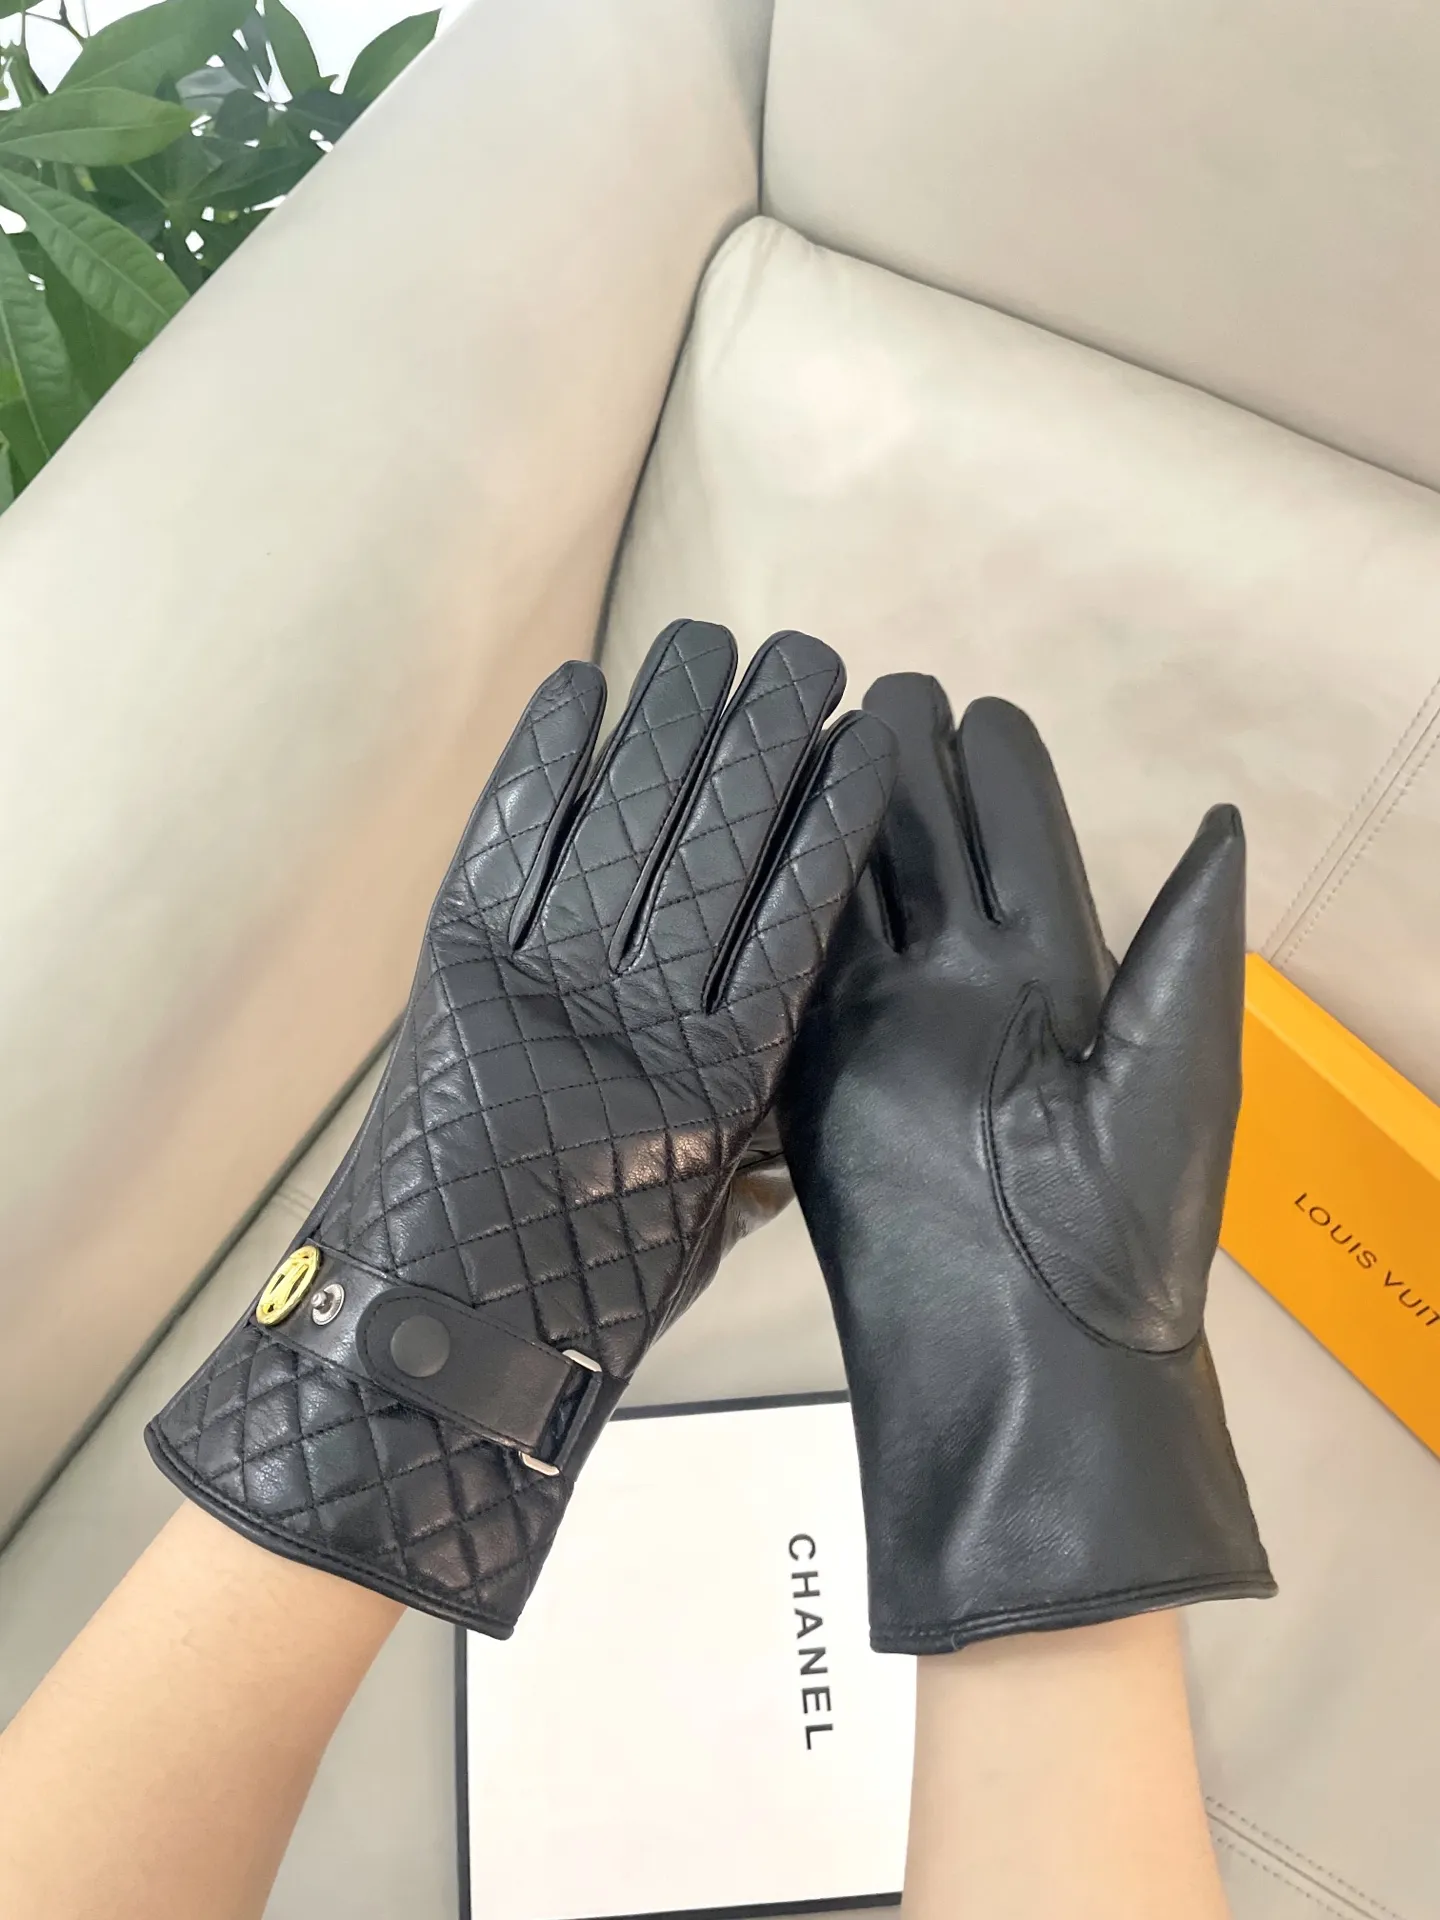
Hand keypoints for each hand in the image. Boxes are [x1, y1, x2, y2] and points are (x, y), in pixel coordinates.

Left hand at [148, 622, 894, 1634]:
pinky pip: (509, 845)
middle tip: (807, 653)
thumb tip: (791, 1024)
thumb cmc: (587, 1294)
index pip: (796, 912)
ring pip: (626, 824)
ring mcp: (542, 979)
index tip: (869, 738)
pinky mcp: (454, 966)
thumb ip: (755, 1115)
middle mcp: (639, 1010)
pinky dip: (545, 764)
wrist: (433, 1336)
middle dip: (766, 738)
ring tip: (711, 641)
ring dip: (670, 724)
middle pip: (717, 844)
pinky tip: (582, 687)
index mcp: (721, 1078)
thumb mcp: (704, 1214)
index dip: (832, 815)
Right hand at [779, 676, 1272, 1652]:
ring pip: (858, 891)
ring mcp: (886, 1026)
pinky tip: (760, 827)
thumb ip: (1183, 937)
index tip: (978, 707)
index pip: (1025, 846)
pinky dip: (779, 896)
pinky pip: (795, 966)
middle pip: (933, 852)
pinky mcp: (817, 1067)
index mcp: (1060, 981)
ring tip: (817, 727)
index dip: (1003, 777)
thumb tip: (1221, 816)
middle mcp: (969, 990)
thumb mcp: (1174, 1064)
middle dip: (910, 772)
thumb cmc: (1124, 1219)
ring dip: (840, 814)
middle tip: (882, 691)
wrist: (1029, 1348)